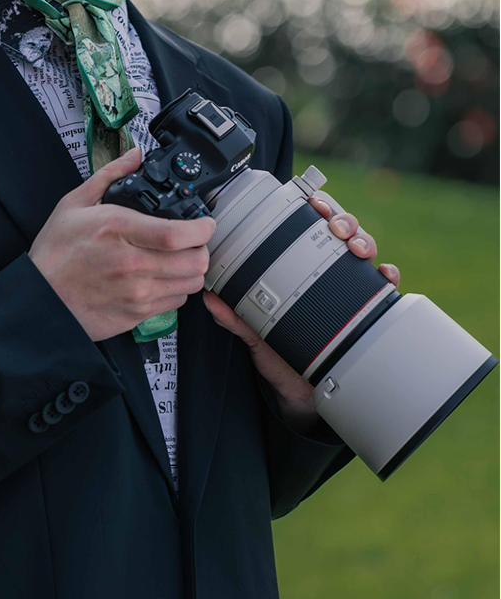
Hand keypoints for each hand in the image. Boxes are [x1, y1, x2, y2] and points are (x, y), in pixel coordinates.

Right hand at [29, 147, 216, 342]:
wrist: (39, 298)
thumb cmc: (54, 253)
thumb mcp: (74, 204)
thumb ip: (110, 175)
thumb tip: (135, 156)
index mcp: (118, 230)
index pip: (177, 234)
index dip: (202, 228)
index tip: (205, 222)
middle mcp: (131, 264)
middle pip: (194, 261)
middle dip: (202, 248)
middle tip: (194, 240)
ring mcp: (136, 293)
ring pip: (191, 284)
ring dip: (192, 269)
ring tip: (180, 259)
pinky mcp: (136, 314)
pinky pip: (175, 302)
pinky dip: (176, 288)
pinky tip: (161, 278)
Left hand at [203, 198, 399, 433]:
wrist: (302, 394)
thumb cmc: (280, 355)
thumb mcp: (256, 333)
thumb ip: (235, 317)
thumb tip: (210, 299)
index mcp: (300, 270)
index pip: (311, 229)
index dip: (316, 211)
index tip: (313, 204)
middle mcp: (328, 274)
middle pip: (342, 234)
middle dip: (344, 221)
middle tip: (335, 227)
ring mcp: (350, 291)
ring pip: (365, 253)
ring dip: (364, 241)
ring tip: (355, 247)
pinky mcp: (367, 312)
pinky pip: (384, 289)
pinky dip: (388, 276)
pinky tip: (383, 275)